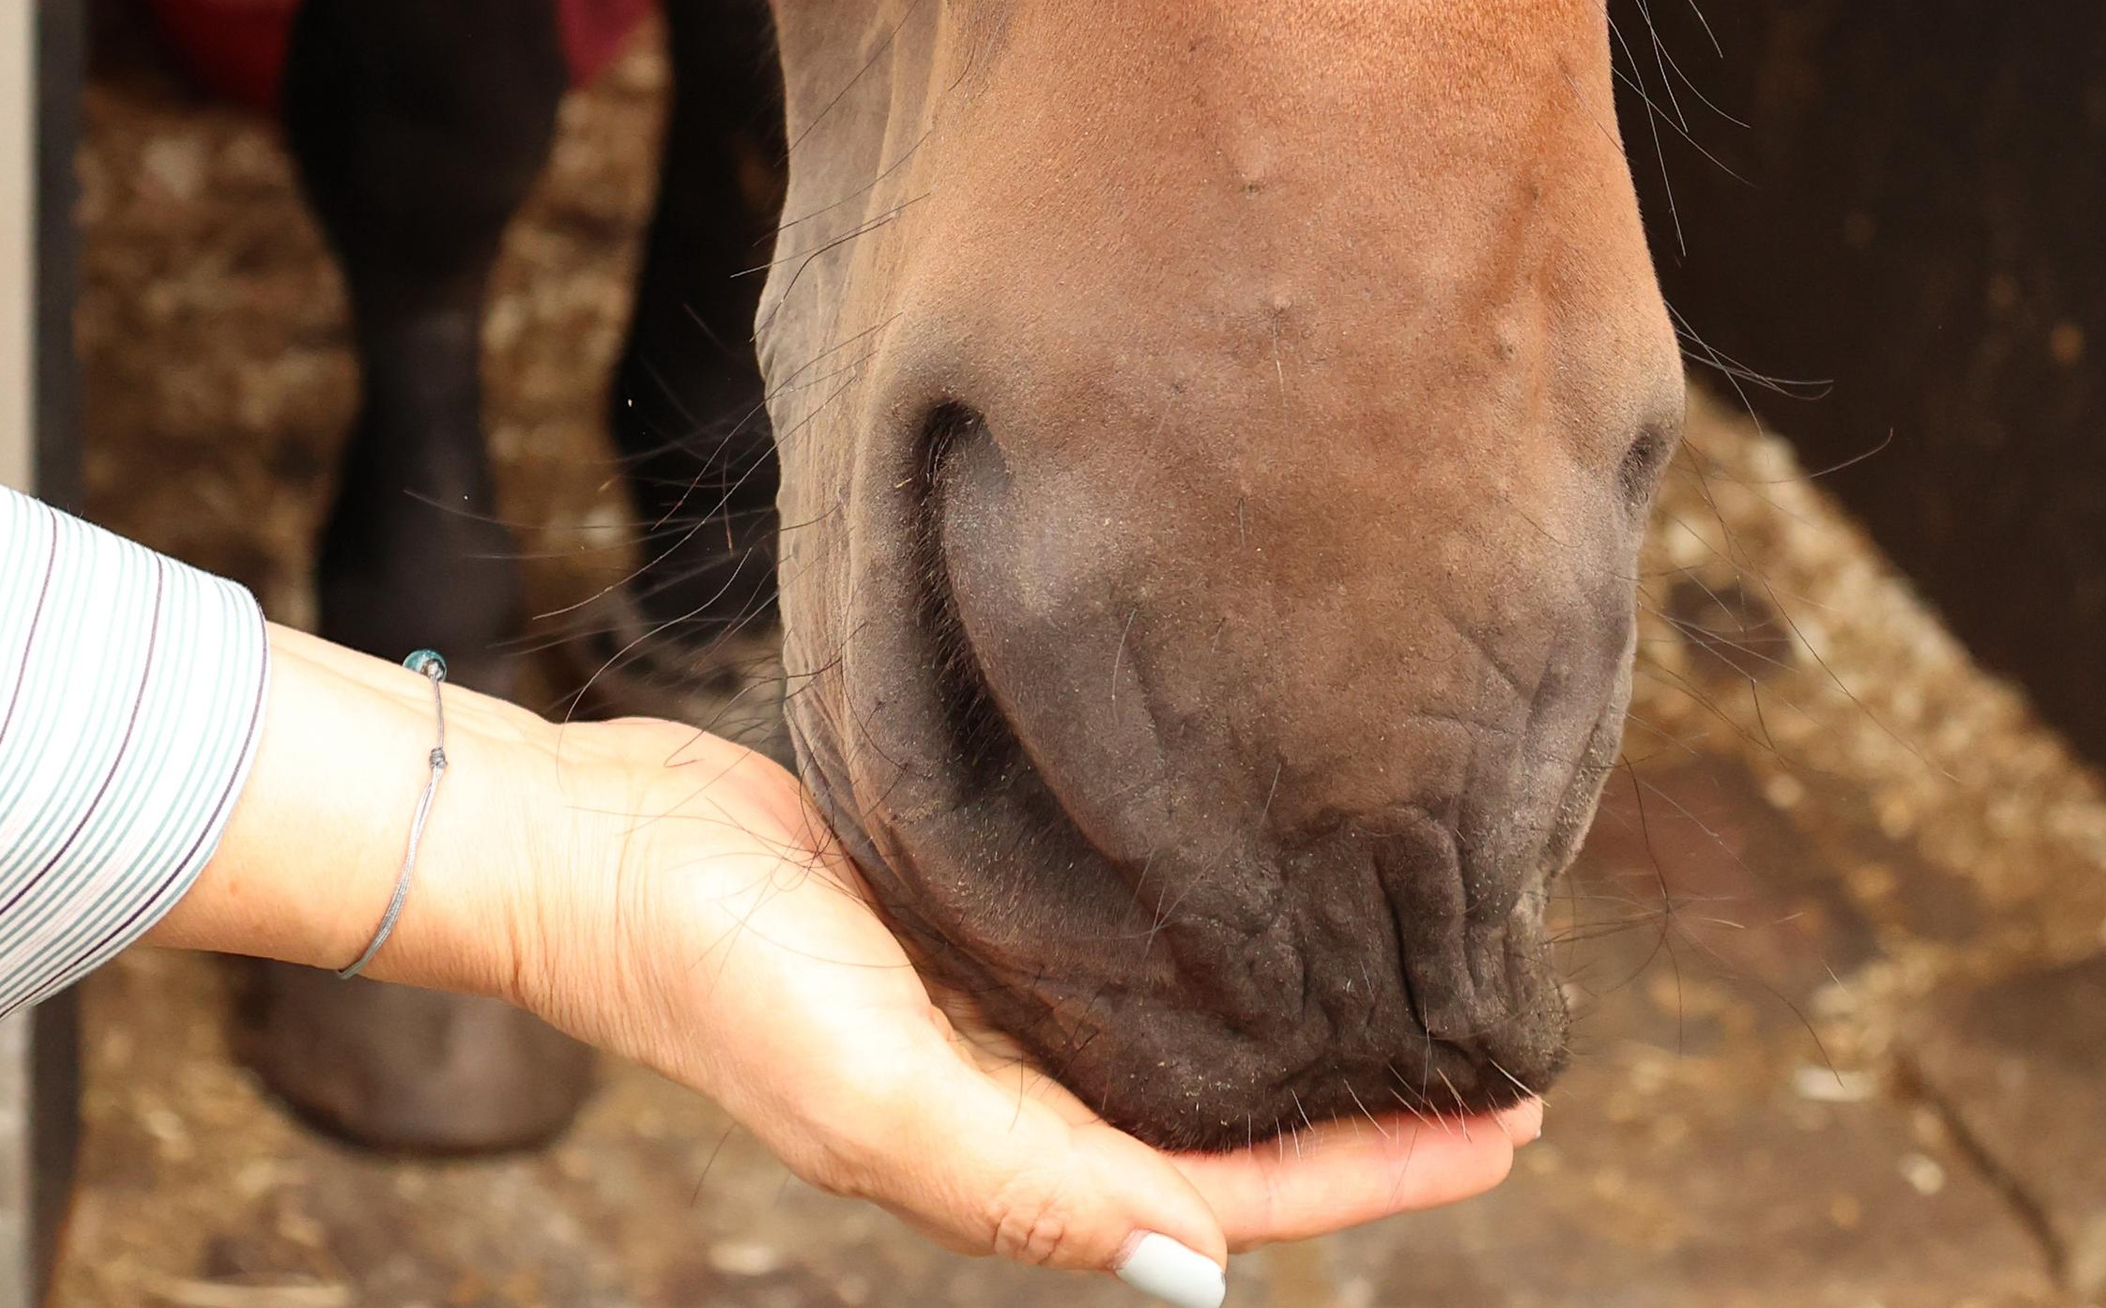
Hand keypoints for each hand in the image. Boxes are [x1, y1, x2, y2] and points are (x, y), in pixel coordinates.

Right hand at [156, 636, 1538, 1286]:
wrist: (590, 844)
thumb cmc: (713, 962)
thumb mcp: (864, 1082)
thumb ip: (1015, 1176)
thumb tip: (1191, 1262)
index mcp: (1008, 1152)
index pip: (1238, 1188)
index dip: (1381, 1167)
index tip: (1515, 1120)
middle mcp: (1016, 1090)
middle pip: (1229, 1122)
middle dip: (1370, 1100)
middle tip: (1511, 1042)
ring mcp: (989, 1003)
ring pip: (1179, 1035)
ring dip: (1293, 1019)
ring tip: (1412, 961)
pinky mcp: (960, 913)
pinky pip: (1114, 950)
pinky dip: (1204, 934)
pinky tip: (1253, 885)